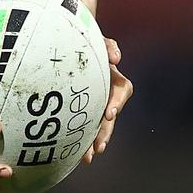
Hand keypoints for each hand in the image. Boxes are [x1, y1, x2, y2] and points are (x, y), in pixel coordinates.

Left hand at [83, 36, 132, 163]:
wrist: (71, 36)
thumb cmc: (85, 36)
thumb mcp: (96, 38)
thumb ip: (108, 46)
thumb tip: (116, 59)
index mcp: (112, 74)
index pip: (122, 90)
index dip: (117, 102)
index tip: (108, 114)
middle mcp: (106, 89)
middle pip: (110, 115)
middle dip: (105, 132)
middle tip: (98, 148)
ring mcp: (95, 98)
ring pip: (98, 123)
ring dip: (94, 140)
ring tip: (87, 157)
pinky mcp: (81, 103)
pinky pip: (83, 122)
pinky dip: (80, 136)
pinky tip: (71, 150)